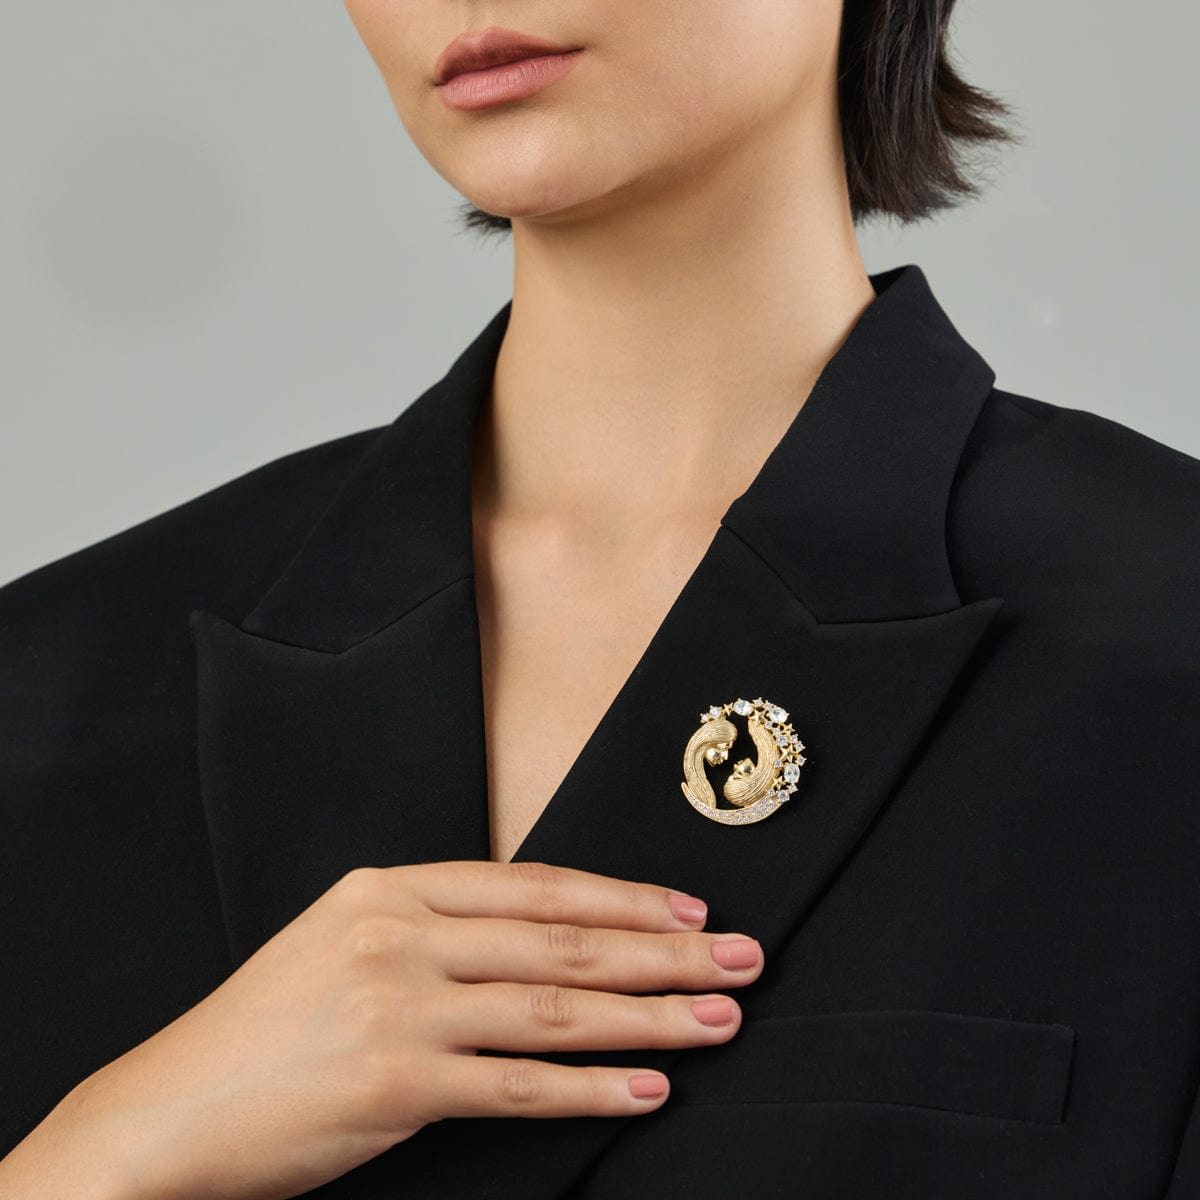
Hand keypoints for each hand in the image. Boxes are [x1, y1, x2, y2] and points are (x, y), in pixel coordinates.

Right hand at [63, 860, 763, 1199]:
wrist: (169, 1108)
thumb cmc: (263, 1030)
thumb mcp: (342, 943)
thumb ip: (434, 932)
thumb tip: (544, 941)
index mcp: (390, 888)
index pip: (534, 885)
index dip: (621, 897)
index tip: (687, 909)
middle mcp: (399, 934)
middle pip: (563, 940)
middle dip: (664, 951)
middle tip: (739, 959)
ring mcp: (399, 1006)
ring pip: (555, 1006)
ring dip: (649, 1017)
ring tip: (718, 1023)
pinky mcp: (396, 1083)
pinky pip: (517, 1084)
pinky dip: (590, 1089)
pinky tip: (647, 1090)